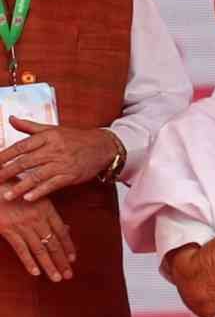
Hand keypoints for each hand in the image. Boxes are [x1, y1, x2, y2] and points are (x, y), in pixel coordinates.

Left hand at [0, 121, 119, 201]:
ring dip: (21, 187)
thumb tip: (10, 118)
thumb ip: (30, 126)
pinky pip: (53, 185)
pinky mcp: (71, 175)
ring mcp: (63, 163)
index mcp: (48, 136)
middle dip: (7, 172)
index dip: (5, 155)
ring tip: (7, 195)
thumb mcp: (53, 129)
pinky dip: (40, 192)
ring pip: (37, 176)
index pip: (21, 146)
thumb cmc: (76, 138)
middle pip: (26, 162)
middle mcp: (54, 149)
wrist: (103, 146)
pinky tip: (29, 198)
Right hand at [0, 194, 74, 280]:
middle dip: (62, 261)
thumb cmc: (14, 191)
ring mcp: (23, 225)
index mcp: (47, 209)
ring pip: (39, 249)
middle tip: (69, 275)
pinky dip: (29, 262)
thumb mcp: (36, 197)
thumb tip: (67, 228)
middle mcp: (37, 219)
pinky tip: (36, 272)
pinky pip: (21, 249)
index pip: (61, 232)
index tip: (73, 259)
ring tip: (56, 278)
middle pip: (53, 244)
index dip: (68, 247)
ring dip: (49, 265)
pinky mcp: (8, 230)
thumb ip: (50, 214)